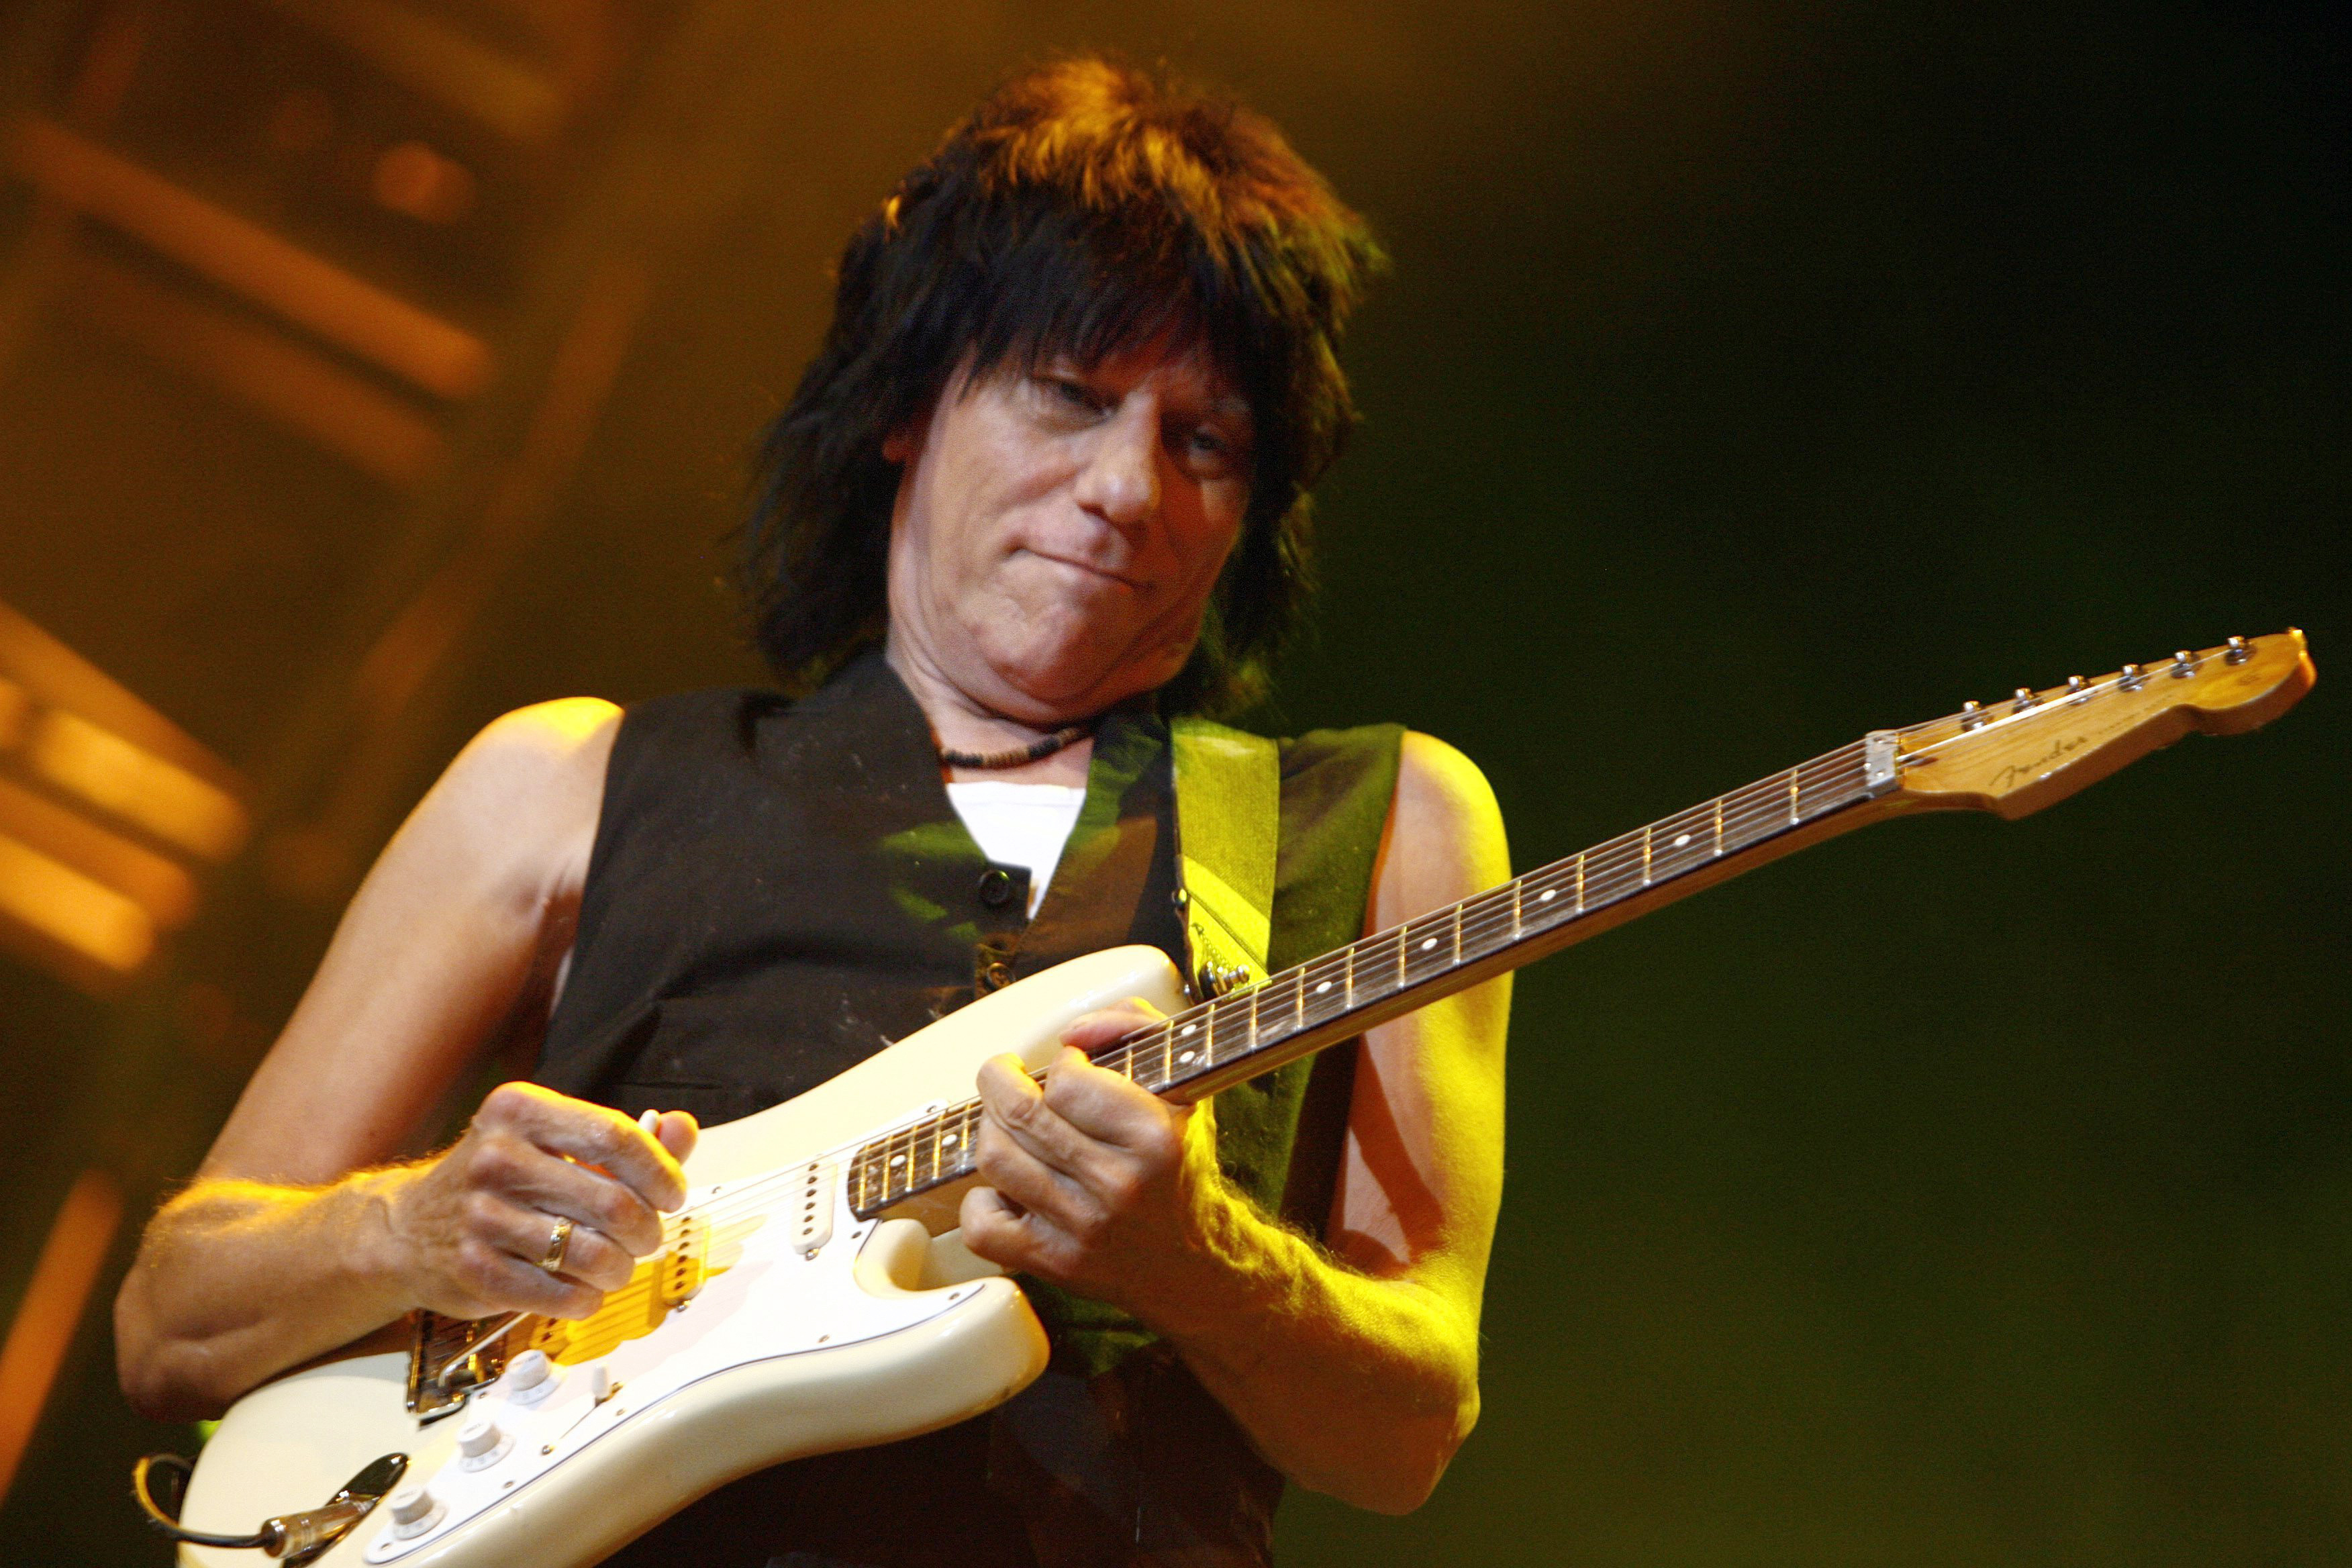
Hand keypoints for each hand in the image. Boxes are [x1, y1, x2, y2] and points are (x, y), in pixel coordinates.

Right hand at [380, 1082, 697, 1321]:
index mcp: (520, 1110)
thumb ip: (626, 1139)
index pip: (616, 1137)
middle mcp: (497, 1157)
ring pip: (593, 1255)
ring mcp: (481, 1216)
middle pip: (614, 1203)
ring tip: (615, 1265)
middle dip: (646, 1231)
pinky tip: (583, 1287)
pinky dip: (587, 1298)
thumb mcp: (556, 1141)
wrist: (409, 1227)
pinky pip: (562, 1295)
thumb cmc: (499, 1180)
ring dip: (620, 1269)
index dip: (660, 1172)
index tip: (672, 1194)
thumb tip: (683, 1129)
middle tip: (645, 1237)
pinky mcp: (474, 1270)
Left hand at [959, 1001, 1236, 1318]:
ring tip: (1008, 1124)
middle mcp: (1117, 1184)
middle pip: (1019, 1112)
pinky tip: (1009, 1188)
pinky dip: (982, 1199)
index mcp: (1153, 1137)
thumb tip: (1075, 1033)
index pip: (1068, 1080)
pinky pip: (982, 1224)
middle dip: (1000, 1079)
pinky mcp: (1052, 1264)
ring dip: (991, 1130)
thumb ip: (1135, 1027)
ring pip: (995, 1158)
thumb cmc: (1179, 1167)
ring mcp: (1081, 1228)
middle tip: (1007, 1075)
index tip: (1071, 1068)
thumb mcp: (1180, 1084)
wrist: (1193, 1264)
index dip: (1061, 1064)